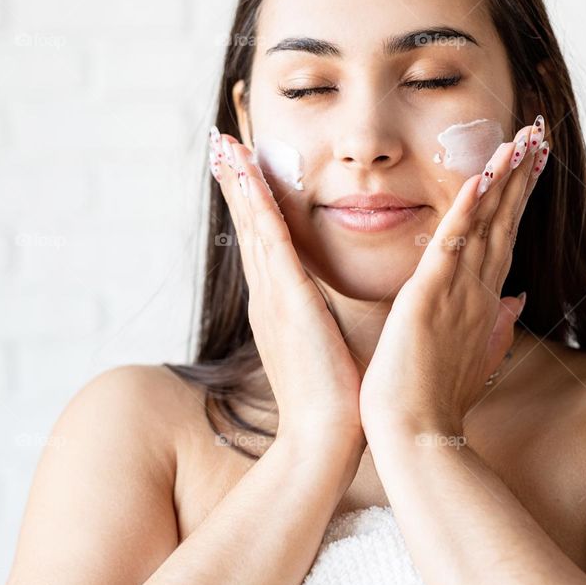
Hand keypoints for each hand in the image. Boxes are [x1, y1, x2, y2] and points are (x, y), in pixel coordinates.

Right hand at [210, 128, 364, 454]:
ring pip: (253, 224)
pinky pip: (268, 238)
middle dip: (237, 183)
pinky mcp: (286, 297)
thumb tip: (364, 308)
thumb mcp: (342, 347)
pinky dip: (255, 202)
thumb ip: (347, 320)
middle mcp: (271, 295)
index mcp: (284, 306)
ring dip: (239, 181)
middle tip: (221, 143)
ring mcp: (273, 295)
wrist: (326, 441)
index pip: (268, 243)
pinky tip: (246, 172)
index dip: (256, 205)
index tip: (248, 170)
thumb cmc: (342, 401)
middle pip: (250, 226)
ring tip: (223, 144)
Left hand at [358, 116, 549, 440]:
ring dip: (504, 180)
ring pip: (487, 225)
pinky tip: (479, 179)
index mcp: (483, 301)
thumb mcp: (475, 355)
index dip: (519, 196)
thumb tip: (516, 301)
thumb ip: (497, 324)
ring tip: (520, 139)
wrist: (415, 436)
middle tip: (537, 131)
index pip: (506, 235)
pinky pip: (453, 247)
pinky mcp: (430, 298)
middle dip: (522, 174)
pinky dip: (467, 212)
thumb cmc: (437, 400)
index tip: (531, 160)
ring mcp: (458, 293)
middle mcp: (479, 291)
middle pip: (506, 220)